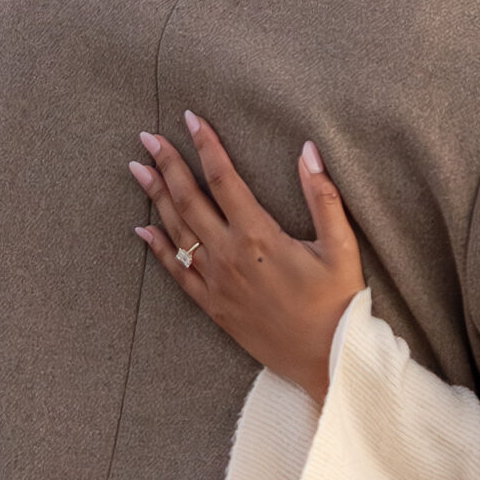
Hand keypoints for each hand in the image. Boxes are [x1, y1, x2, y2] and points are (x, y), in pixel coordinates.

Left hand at [130, 114, 361, 401]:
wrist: (327, 360)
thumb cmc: (339, 301)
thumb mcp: (341, 246)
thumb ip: (323, 196)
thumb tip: (308, 151)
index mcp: (260, 235)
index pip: (224, 179)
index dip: (206, 146)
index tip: (191, 119)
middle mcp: (229, 255)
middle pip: (190, 199)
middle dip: (168, 164)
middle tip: (148, 137)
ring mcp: (217, 282)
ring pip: (176, 231)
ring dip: (156, 197)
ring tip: (138, 169)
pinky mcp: (213, 306)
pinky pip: (176, 272)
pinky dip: (156, 248)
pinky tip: (142, 227)